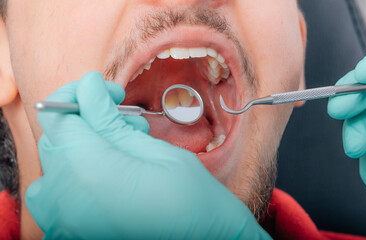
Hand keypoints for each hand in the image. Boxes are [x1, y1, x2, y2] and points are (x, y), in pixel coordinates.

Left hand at [25, 72, 269, 238]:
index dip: (83, 94)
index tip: (109, 94)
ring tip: (125, 150)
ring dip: (85, 148)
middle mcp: (65, 197)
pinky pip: (57, 194)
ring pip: (57, 164)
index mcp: (87, 169)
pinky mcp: (69, 230)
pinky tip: (112, 174)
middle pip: (57, 138)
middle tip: (127, 122)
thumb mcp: (153, 148)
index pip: (58, 113)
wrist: (204, 239)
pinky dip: (78, 177)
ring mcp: (63, 219)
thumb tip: (88, 88)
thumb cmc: (190, 197)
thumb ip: (109, 117)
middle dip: (88, 121)